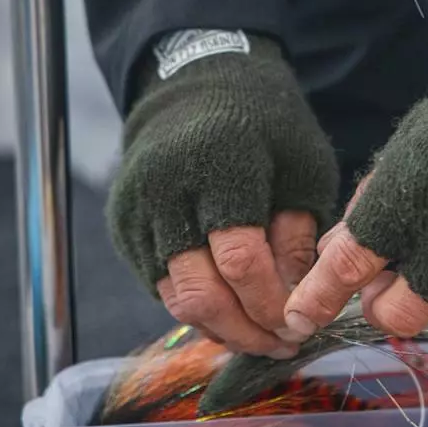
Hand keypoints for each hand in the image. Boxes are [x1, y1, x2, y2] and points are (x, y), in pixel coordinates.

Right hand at [107, 36, 338, 355]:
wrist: (200, 82)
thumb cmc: (267, 122)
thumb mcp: (303, 167)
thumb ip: (299, 235)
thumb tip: (296, 302)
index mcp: (219, 164)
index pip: (239, 259)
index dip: (269, 304)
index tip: (300, 327)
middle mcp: (166, 189)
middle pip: (199, 290)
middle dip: (245, 330)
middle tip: (282, 344)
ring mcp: (137, 208)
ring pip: (174, 296)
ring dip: (221, 328)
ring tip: (260, 337)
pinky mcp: (124, 224)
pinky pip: (159, 284)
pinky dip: (197, 308)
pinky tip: (231, 315)